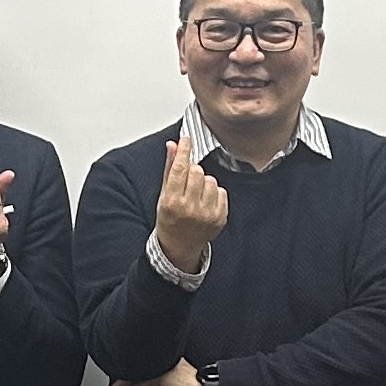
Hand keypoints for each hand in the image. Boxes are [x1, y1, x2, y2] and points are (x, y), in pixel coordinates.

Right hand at [152, 133, 229, 272]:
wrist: (179, 246)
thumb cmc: (170, 218)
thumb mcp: (163, 194)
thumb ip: (169, 169)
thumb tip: (172, 145)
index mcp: (172, 202)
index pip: (180, 168)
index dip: (184, 150)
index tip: (186, 139)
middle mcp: (189, 209)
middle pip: (197, 171)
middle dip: (192, 171)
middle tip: (187, 181)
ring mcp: (207, 214)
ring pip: (211, 180)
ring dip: (204, 182)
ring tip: (196, 194)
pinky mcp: (220, 218)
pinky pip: (221, 191)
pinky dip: (214, 193)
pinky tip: (205, 202)